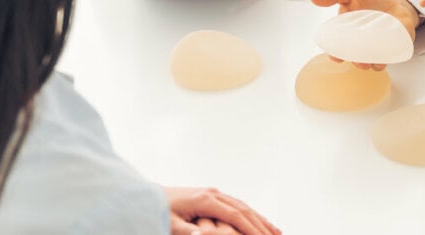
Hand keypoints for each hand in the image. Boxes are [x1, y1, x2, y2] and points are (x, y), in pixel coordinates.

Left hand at [165, 186, 279, 234]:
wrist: (148, 195)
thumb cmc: (158, 211)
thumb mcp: (171, 224)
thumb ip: (188, 230)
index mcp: (206, 199)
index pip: (236, 215)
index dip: (252, 229)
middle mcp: (213, 193)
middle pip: (244, 209)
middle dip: (262, 224)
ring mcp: (213, 193)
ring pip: (243, 205)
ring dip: (259, 218)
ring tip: (275, 231)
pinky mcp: (211, 195)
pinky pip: (235, 205)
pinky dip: (249, 214)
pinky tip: (256, 221)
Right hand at [310, 0, 419, 70]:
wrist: (395, 0)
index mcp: (346, 34)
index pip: (337, 49)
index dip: (335, 54)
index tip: (336, 56)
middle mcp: (359, 46)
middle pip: (354, 58)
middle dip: (354, 60)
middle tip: (356, 59)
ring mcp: (375, 49)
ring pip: (370, 62)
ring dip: (368, 63)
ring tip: (369, 60)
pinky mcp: (392, 49)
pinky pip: (388, 59)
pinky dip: (386, 59)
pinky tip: (384, 54)